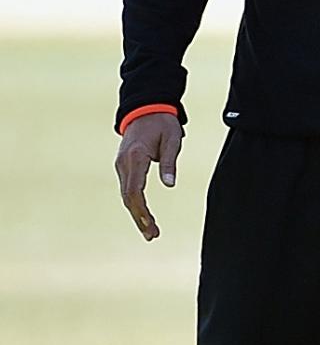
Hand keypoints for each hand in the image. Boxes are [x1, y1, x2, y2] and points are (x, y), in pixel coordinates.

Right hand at [113, 111, 183, 241]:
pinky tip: (143, 217)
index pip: (134, 190)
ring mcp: (121, 165)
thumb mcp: (172, 139)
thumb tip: (170, 185)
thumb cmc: (162, 123)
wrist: (144, 109)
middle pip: (128, 197)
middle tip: (153, 235)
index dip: (141, 210)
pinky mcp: (124, 167)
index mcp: (135, 157)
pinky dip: (135, 204)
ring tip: (151, 232)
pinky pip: (128, 189)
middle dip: (139, 218)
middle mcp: (124, 164)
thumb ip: (169, 162)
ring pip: (126, 195)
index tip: (150, 224)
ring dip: (137, 214)